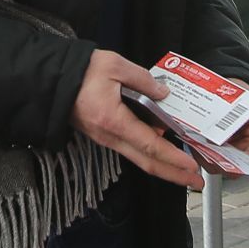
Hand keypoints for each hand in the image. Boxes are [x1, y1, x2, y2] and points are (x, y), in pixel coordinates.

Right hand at [70, 49, 201, 188]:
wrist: (52, 80)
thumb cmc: (81, 71)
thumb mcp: (115, 65)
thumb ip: (143, 80)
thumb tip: (164, 94)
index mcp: (114, 120)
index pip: (150, 145)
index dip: (173, 158)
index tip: (191, 166)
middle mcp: (110, 136)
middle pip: (147, 163)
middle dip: (174, 174)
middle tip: (196, 182)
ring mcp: (106, 139)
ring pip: (139, 159)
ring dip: (164, 167)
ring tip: (185, 169)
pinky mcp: (104, 135)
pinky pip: (131, 150)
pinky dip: (151, 155)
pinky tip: (163, 151)